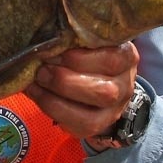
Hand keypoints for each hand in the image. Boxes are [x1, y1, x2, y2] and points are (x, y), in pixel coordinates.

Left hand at [24, 42, 138, 141]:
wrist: (99, 75)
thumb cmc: (87, 50)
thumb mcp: (86, 38)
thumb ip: (73, 36)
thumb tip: (42, 35)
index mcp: (126, 56)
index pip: (111, 59)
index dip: (78, 58)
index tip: (54, 50)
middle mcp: (125, 85)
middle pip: (103, 92)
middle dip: (64, 82)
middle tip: (41, 70)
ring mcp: (114, 110)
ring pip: (91, 117)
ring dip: (55, 100)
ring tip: (36, 83)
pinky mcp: (99, 125)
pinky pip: (79, 128)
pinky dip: (53, 112)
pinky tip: (37, 95)